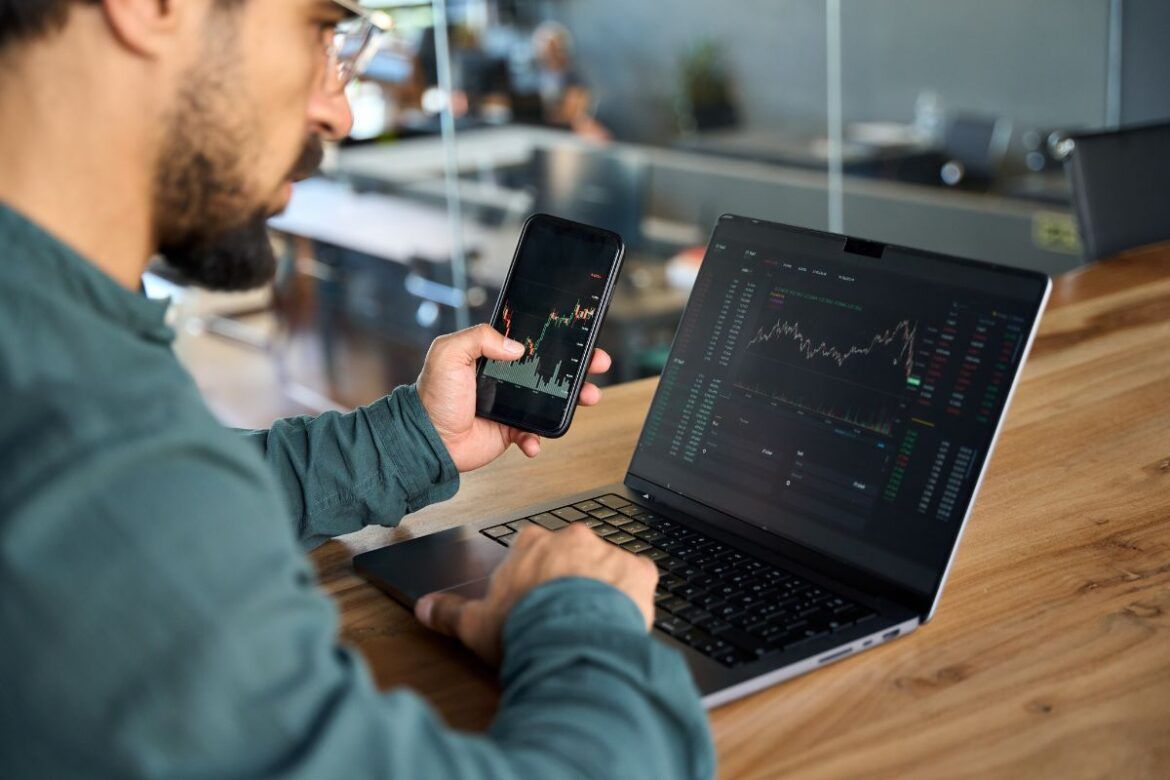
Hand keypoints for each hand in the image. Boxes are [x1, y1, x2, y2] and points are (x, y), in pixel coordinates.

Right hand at [415, 523, 657, 665]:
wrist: (572, 641)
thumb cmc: (524, 628)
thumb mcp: (476, 625)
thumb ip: (449, 612)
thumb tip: (424, 608)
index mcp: (531, 545)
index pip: (530, 550)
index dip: (531, 577)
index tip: (532, 599)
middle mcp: (570, 539)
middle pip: (569, 555)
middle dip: (567, 578)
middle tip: (561, 612)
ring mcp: (606, 552)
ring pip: (604, 565)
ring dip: (599, 586)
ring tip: (590, 621)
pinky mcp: (638, 571)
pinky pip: (638, 578)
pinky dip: (631, 594)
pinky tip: (620, 616)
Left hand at [416, 323, 611, 472]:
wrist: (426, 440)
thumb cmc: (431, 397)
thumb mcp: (448, 354)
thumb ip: (480, 337)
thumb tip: (516, 346)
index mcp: (492, 355)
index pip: (531, 342)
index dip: (557, 339)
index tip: (579, 335)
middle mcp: (505, 379)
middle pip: (550, 369)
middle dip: (578, 367)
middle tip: (597, 363)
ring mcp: (510, 405)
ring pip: (552, 401)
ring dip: (573, 400)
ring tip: (588, 397)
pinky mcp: (510, 431)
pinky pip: (534, 434)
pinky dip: (538, 439)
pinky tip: (532, 440)